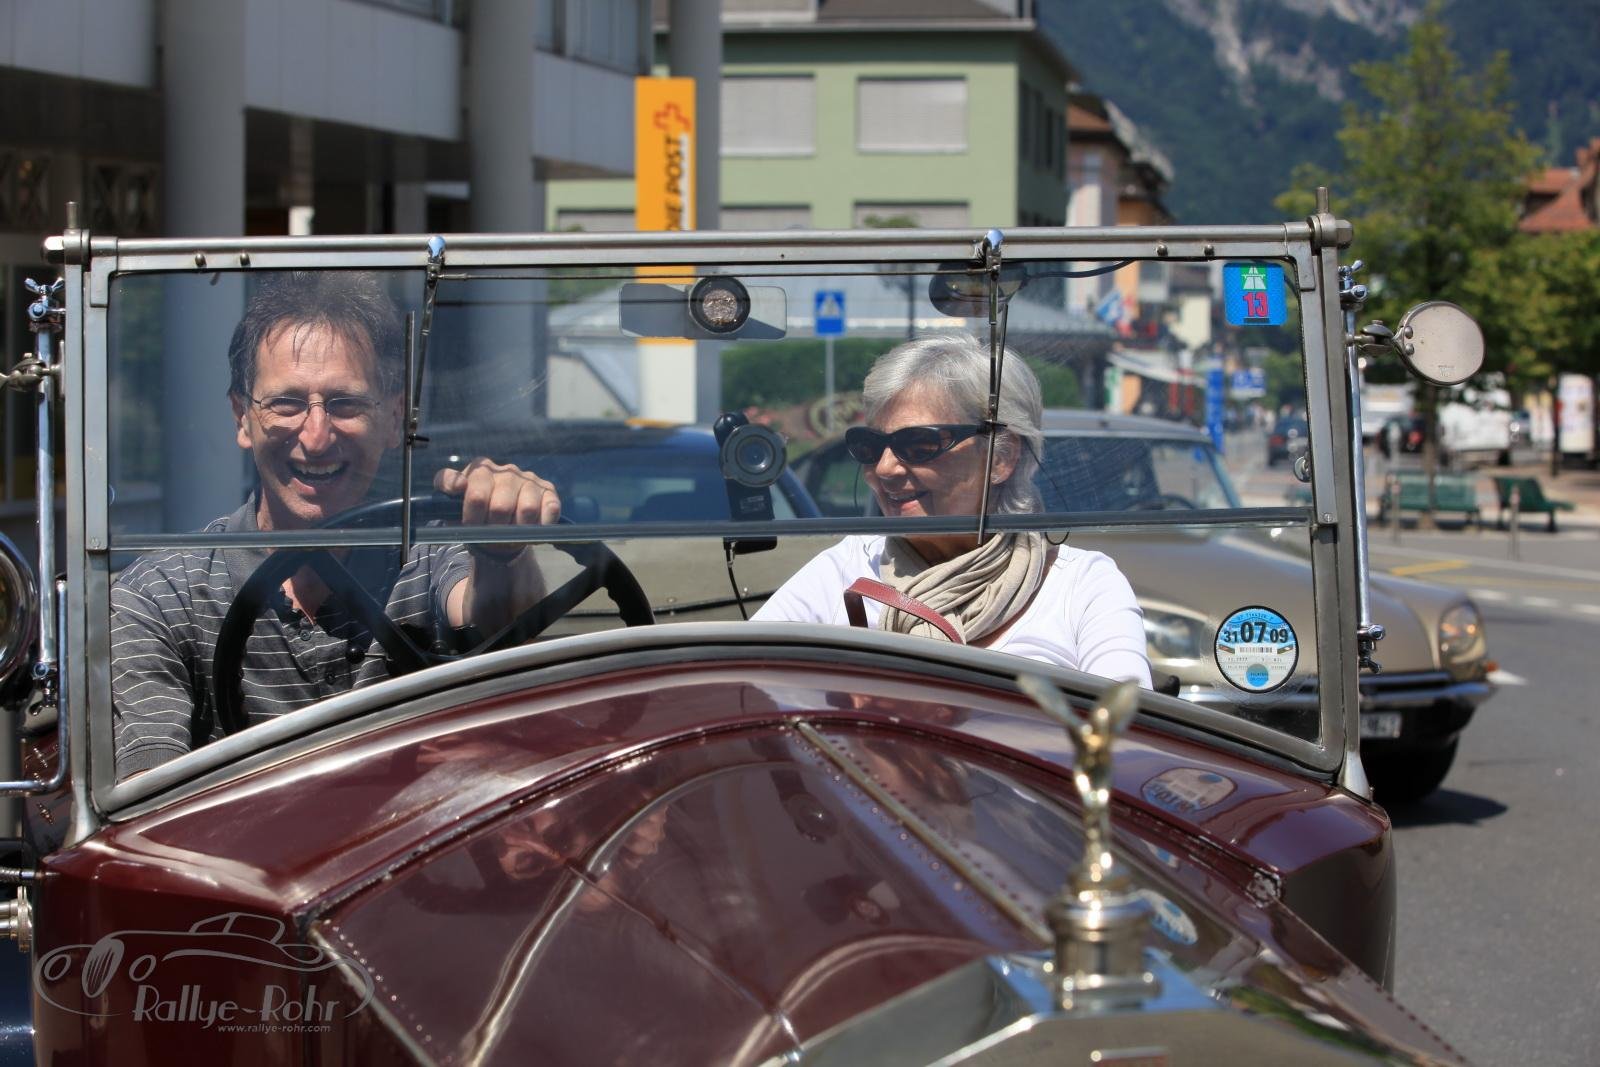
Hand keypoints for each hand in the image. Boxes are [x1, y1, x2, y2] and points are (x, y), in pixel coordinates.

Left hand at [433, 458, 560, 556]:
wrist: (502, 525)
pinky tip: (531, 530)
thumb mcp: (453, 500)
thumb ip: (446, 484)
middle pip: (501, 507)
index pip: (476, 493)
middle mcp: (507, 471)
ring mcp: (529, 480)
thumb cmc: (476, 513)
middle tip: (492, 534)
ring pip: (527, 509)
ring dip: (518, 530)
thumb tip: (457, 485)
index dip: (472, 516)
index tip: (470, 525)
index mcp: (481, 469)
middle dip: (495, 528)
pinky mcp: (549, 491)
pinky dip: (541, 526)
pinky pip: (550, 509)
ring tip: (511, 534)